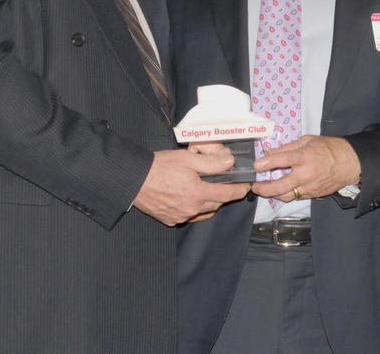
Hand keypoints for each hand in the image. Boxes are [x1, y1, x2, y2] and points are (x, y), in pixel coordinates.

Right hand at [133, 148, 249, 225]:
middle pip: (216, 204)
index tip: (246, 187)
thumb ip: (211, 163)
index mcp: (197, 193)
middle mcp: (191, 209)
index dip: (239, 190)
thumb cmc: (159, 166)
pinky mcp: (170, 219)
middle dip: (222, 194)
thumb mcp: (188, 159)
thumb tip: (230, 164)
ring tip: (206, 189)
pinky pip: (189, 216)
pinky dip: (194, 208)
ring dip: (209, 202)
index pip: (226, 195)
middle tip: (223, 182)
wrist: (133, 179)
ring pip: (203, 211)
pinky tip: (189, 197)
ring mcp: (180, 216)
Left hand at [251, 135, 360, 201]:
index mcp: (305, 157)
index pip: (282, 160)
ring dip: (273, 194)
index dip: (267, 163)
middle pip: (280, 186)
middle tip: (255, 186)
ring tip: (264, 190)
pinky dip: (286, 193)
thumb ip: (288, 148)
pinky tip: (280, 189)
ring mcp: (310, 186)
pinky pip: (296, 196)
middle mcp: (306, 174)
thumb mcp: (308, 141)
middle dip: (264, 188)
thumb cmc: (329, 149)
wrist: (349, 163)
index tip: (256, 165)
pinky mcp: (313, 194)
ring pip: (286, 196)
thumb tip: (270, 153)